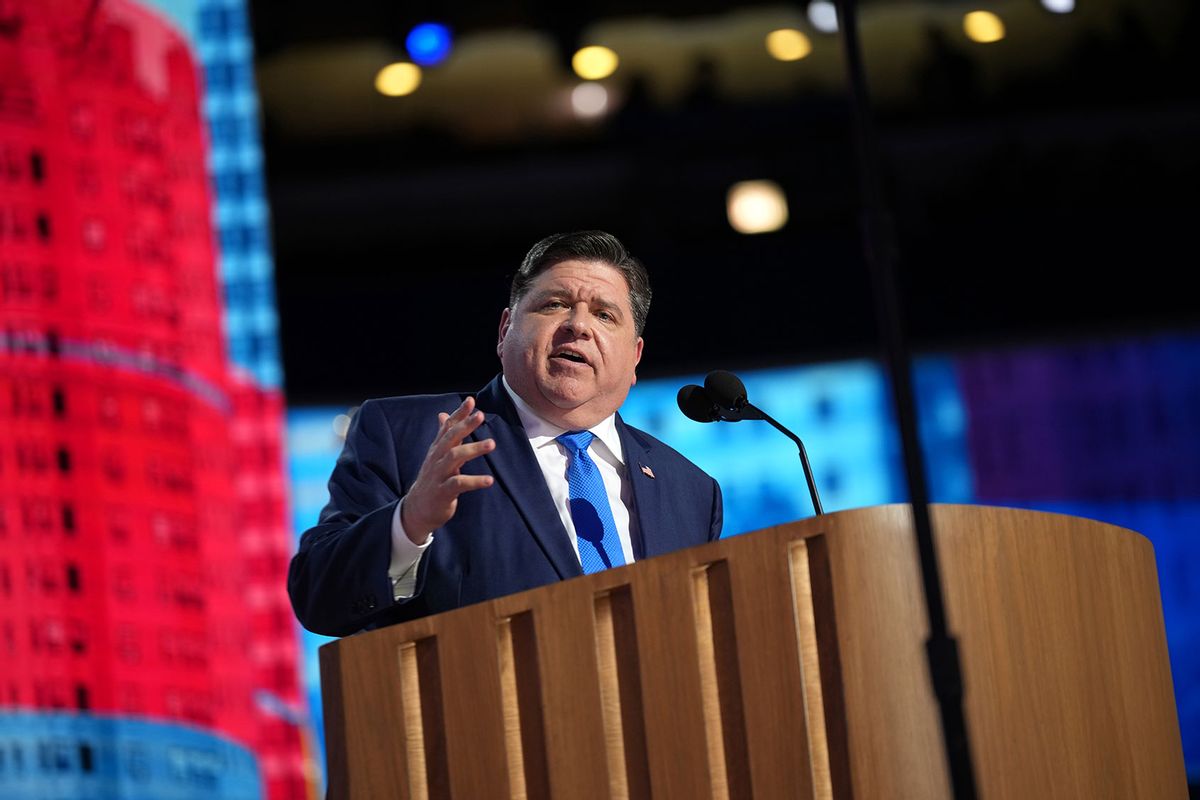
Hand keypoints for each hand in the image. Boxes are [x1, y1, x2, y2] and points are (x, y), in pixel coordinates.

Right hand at [401, 397, 494, 540]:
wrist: (417, 510)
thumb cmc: (432, 480)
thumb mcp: (436, 456)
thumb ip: (444, 436)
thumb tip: (443, 414)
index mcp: (437, 449)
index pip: (447, 427)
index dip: (459, 413)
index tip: (471, 400)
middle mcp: (436, 458)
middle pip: (450, 438)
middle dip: (465, 425)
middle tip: (481, 415)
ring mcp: (439, 474)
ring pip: (454, 457)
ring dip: (474, 449)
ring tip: (492, 443)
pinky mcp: (443, 492)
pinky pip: (459, 483)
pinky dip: (474, 481)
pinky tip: (489, 480)